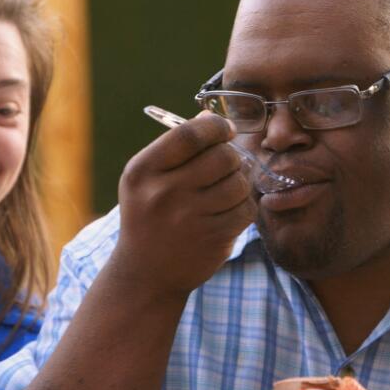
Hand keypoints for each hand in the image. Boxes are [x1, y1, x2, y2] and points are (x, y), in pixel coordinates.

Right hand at [114, 113, 256, 297]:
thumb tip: (209, 116)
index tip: (224, 130)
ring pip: (239, 183)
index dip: (215, 127)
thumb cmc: (150, 214)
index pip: (189, 135)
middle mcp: (164, 193)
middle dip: (231, 155)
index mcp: (143, 171)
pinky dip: (245, 205)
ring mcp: (189, 218)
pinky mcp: (212, 238)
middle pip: (221, 157)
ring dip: (240, 181)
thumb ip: (176, 147)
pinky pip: (246, 209)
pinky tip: (231, 208)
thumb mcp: (147, 178)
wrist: (146, 273)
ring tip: (228, 186)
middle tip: (227, 162)